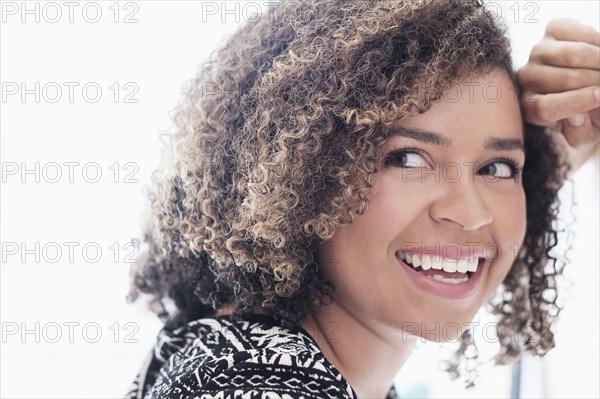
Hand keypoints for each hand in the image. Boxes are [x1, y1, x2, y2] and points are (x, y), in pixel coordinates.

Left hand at [517, 18, 599, 172]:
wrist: (587, 82)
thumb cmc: (585, 113)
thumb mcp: (584, 133)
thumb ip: (578, 133)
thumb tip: (577, 117)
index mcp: (529, 108)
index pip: (545, 108)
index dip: (576, 103)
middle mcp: (526, 78)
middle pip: (566, 79)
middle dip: (599, 81)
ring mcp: (537, 52)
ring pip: (573, 55)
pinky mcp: (552, 30)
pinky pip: (581, 34)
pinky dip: (599, 44)